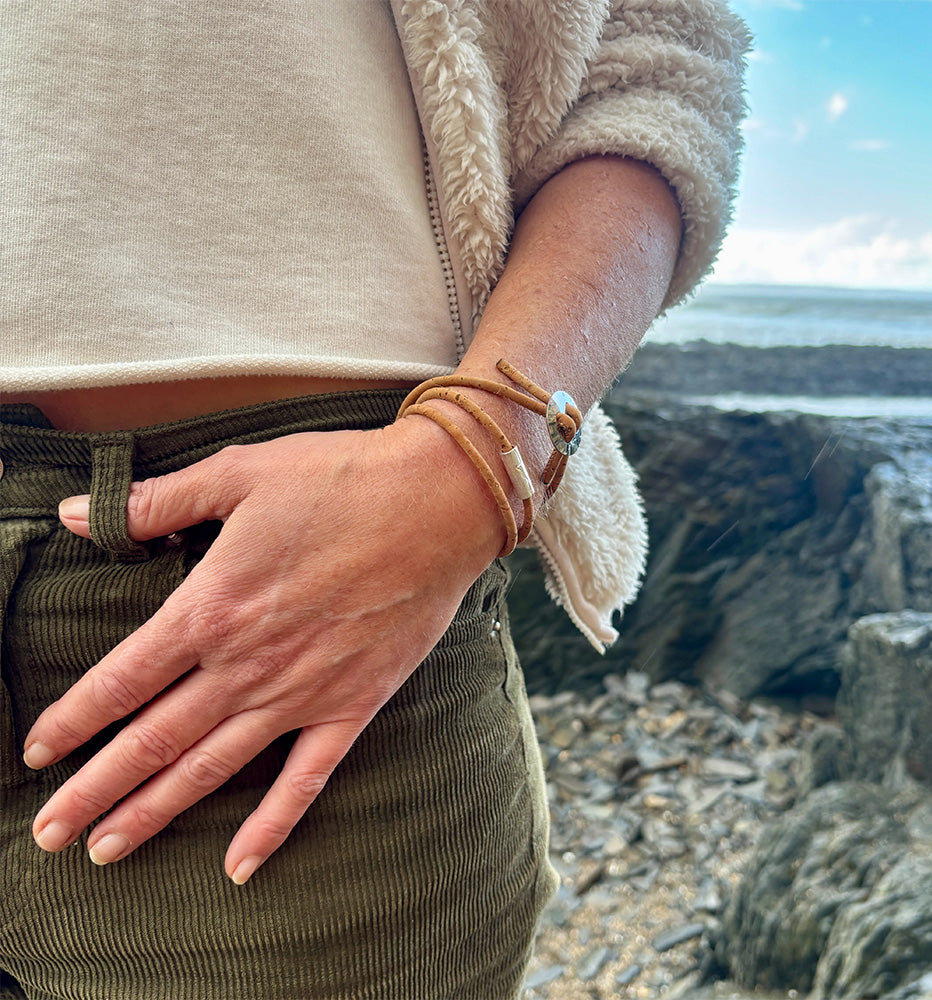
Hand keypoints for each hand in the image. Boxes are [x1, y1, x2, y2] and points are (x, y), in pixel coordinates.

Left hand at [23, 418, 502, 882]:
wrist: (437, 503)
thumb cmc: (341, 479)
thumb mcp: (239, 473)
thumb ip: (157, 502)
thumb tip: (76, 514)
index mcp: (212, 607)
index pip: (122, 680)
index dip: (73, 720)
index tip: (39, 754)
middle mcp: (247, 664)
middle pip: (153, 739)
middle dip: (95, 790)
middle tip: (51, 834)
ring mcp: (302, 692)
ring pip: (213, 767)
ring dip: (156, 811)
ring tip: (110, 849)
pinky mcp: (354, 704)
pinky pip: (306, 779)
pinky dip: (271, 825)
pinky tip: (239, 864)